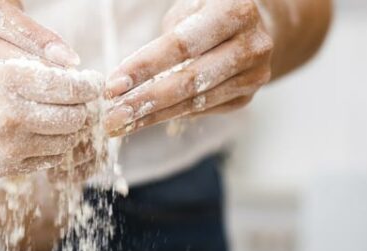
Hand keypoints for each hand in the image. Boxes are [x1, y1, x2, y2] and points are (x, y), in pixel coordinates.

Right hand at [0, 60, 103, 177]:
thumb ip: (30, 75)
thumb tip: (77, 82)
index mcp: (8, 81)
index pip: (69, 86)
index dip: (89, 86)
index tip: (93, 84)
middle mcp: (11, 114)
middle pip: (74, 116)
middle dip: (83, 110)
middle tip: (81, 103)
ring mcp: (10, 146)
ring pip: (65, 141)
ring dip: (69, 131)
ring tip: (59, 119)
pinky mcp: (7, 168)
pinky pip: (48, 159)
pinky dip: (52, 148)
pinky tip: (39, 136)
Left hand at [105, 0, 273, 135]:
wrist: (252, 26)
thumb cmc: (206, 14)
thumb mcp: (187, 9)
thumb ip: (163, 39)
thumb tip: (124, 81)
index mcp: (235, 11)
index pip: (182, 45)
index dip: (145, 66)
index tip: (113, 86)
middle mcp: (252, 44)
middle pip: (190, 80)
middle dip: (145, 101)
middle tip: (112, 116)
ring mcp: (254, 74)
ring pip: (195, 102)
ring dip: (153, 116)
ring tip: (122, 123)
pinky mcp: (246, 96)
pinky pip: (202, 110)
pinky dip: (170, 116)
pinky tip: (144, 120)